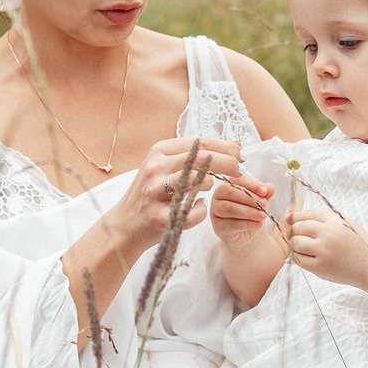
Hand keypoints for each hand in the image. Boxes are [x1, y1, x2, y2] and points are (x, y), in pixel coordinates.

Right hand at [104, 137, 242, 254]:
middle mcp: (155, 167)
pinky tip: (197, 207)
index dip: (225, 148)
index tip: (242, 154)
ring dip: (209, 185)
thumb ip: (195, 156)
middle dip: (228, 163)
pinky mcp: (157, 216)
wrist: (125, 224)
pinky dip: (201, 210)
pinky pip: (192, 212)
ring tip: (208, 189)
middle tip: (242, 171)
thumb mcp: (167, 167)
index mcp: (159, 151)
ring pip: (197, 181)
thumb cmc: (152, 194)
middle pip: (202, 159)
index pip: (200, 143)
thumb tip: (235, 145)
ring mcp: (154, 191)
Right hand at [209, 175, 275, 242]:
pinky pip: (231, 224)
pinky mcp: (218, 227)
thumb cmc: (251, 212)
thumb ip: (265, 193)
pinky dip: (247, 224)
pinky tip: (258, 224)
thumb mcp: (260, 200)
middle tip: (264, 203)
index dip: (251, 184)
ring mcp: (215, 212)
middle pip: (230, 192)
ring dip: (249, 211)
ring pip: (230, 208)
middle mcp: (217, 196)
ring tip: (263, 215)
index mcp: (227, 184)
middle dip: (249, 198)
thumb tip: (270, 187)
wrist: (246, 233)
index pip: (236, 180)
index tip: (264, 191)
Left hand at [282, 206, 367, 289]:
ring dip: (295, 244)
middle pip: (298, 227)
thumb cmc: (356, 242)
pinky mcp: (320, 267)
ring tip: (304, 247)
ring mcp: (323, 251)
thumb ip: (321, 218)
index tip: (293, 221)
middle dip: (295, 231)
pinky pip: (299, 259)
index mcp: (334, 220)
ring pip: (296, 243)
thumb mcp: (344, 222)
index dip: (297, 217)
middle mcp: (328, 234)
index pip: (306, 214)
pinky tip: (308, 256)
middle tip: (300, 236)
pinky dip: (299, 257)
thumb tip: (290, 217)